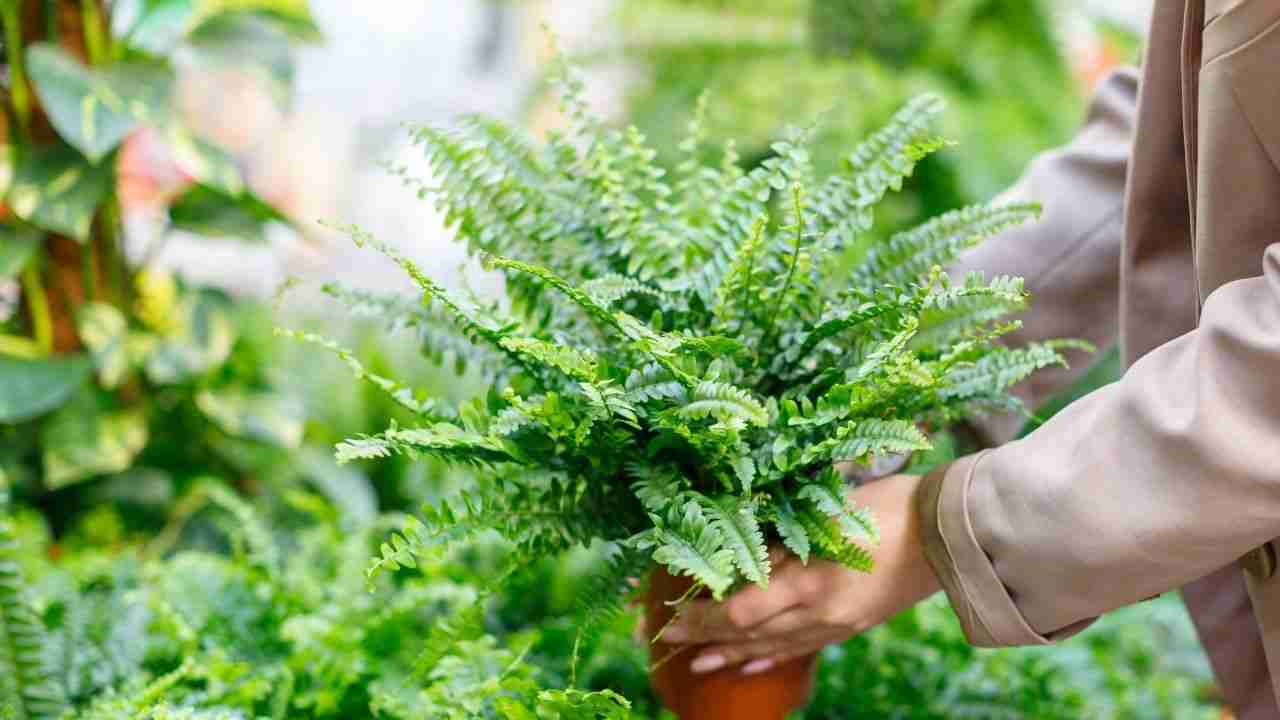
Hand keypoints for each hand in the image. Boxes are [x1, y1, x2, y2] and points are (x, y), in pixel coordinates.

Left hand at [660, 473, 939, 674]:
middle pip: (751, 633)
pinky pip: (804, 650)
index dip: (704, 616)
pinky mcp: (853, 626)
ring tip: (698, 662)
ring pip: (774, 647)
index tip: (671, 612)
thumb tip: (740, 555)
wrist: (951, 533)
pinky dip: (772, 659)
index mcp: (812, 579)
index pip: (742, 610)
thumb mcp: (828, 513)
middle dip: (706, 635)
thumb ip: (785, 540)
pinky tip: (752, 667)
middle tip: (667, 638)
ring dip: (733, 654)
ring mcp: (838, 624)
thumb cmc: (889, 506)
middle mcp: (821, 611)